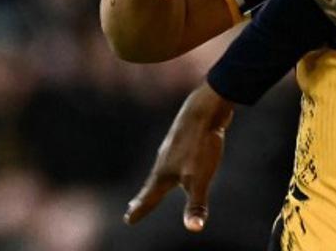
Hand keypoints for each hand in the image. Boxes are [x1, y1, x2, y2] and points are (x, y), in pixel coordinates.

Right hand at [124, 83, 233, 231]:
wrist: (207, 107)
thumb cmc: (200, 144)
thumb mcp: (200, 179)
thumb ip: (196, 204)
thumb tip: (194, 229)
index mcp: (164, 174)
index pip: (149, 198)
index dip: (140, 210)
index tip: (128, 220)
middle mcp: (164, 160)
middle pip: (152, 184)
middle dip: (144, 197)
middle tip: (132, 208)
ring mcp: (174, 146)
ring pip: (163, 167)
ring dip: (157, 180)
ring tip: (155, 185)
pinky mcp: (187, 136)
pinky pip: (178, 153)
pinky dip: (174, 163)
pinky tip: (180, 158)